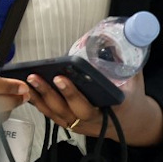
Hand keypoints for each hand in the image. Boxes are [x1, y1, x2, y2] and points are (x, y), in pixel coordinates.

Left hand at [23, 70, 162, 145]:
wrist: (132, 123)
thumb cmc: (131, 98)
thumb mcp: (135, 80)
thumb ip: (125, 61)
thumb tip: (114, 37)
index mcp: (108, 112)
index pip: (88, 104)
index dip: (72, 93)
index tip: (60, 77)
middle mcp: (91, 122)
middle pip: (66, 110)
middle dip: (49, 93)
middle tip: (36, 76)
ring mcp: (79, 125)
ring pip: (56, 114)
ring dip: (40, 98)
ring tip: (27, 80)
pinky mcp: (71, 124)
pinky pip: (53, 115)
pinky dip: (40, 104)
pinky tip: (29, 90)